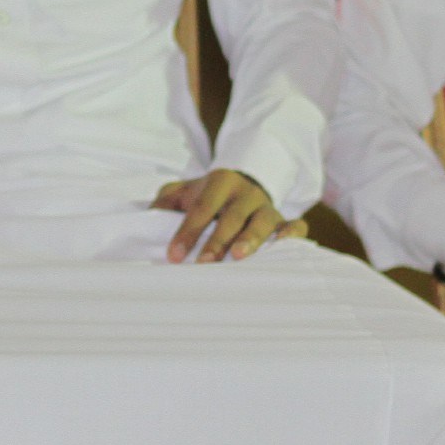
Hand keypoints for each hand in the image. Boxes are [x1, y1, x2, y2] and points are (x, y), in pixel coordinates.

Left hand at [154, 169, 303, 262]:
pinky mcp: (284, 221)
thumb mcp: (182, 192)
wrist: (241, 185)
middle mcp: (246, 193)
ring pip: (264, 221)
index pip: (202, 207)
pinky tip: (281, 249)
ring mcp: (267, 207)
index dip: (187, 231)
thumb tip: (148, 219)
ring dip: (251, 238)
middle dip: (218, 239)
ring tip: (238, 257)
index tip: (174, 255)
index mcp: (219, 182)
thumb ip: (163, 202)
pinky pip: (295, 226)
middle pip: (232, 215)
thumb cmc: (206, 196)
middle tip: (204, 262)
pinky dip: (291, 236)